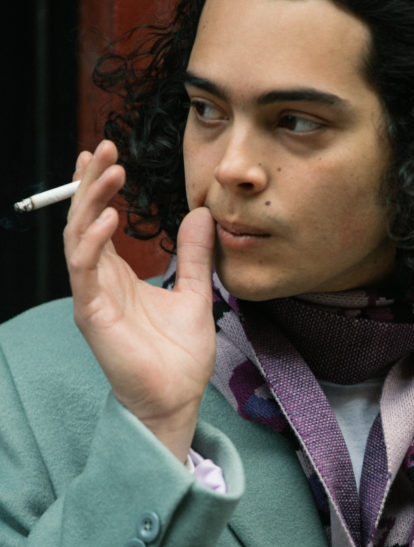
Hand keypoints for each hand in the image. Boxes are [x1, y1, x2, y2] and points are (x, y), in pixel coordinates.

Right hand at [64, 140, 215, 462]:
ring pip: (78, 236)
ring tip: (109, 171)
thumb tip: (202, 215)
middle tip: (106, 147)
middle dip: (91, 181)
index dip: (100, 186)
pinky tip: (109, 216)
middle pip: (83, 218)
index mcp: (118, 274)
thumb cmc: (181, 356)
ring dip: (90, 200)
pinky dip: (93, 240)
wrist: (178, 399)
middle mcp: (99, 280)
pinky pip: (84, 269)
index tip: (111, 155)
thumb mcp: (197, 293)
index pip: (99, 219)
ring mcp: (92, 296)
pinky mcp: (92, 313)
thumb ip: (196, 256)